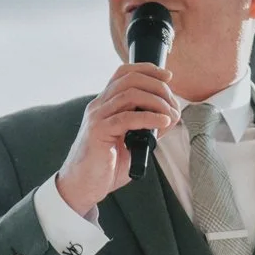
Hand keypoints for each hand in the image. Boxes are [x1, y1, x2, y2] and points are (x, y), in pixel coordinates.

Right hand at [54, 64, 180, 215]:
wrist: (81, 185)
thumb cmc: (105, 166)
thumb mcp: (130, 141)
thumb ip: (146, 127)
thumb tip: (169, 117)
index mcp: (104, 105)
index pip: (123, 73)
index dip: (147, 69)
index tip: (168, 77)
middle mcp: (99, 106)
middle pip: (129, 79)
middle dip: (157, 86)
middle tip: (172, 102)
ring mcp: (97, 117)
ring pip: (129, 95)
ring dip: (156, 102)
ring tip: (171, 115)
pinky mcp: (98, 132)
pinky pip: (127, 118)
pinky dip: (149, 118)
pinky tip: (163, 123)